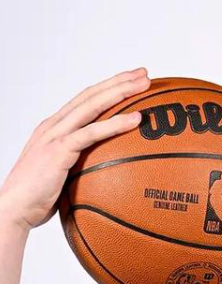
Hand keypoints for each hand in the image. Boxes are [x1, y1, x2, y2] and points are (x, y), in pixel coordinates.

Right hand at [0, 68, 150, 230]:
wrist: (14, 210)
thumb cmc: (38, 198)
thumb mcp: (65, 175)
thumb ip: (82, 165)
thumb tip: (108, 170)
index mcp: (55, 128)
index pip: (86, 99)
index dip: (108, 87)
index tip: (132, 80)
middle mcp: (55, 125)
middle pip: (92, 95)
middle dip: (119, 81)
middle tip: (145, 74)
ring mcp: (55, 135)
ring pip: (92, 105)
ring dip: (120, 92)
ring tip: (145, 85)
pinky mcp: (59, 150)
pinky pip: (92, 133)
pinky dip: (115, 124)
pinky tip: (136, 120)